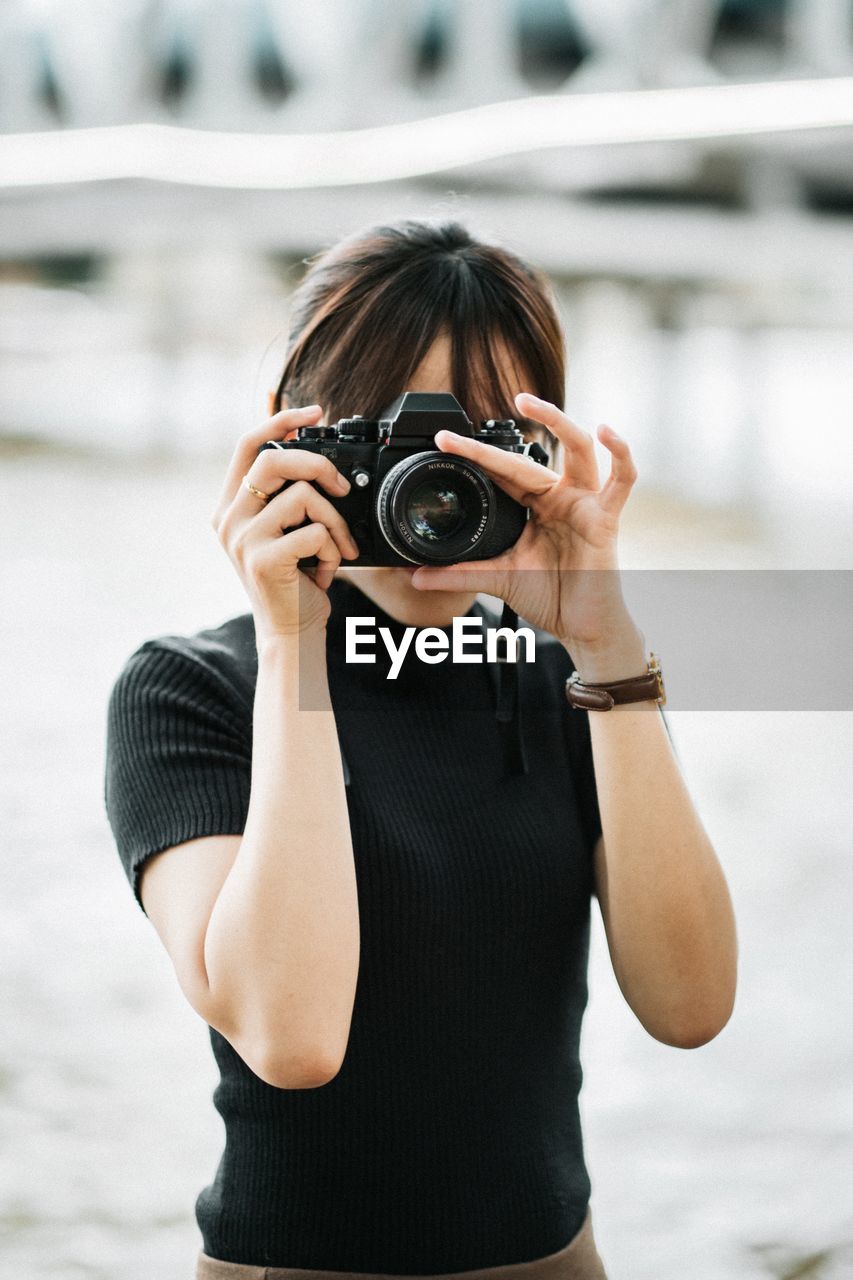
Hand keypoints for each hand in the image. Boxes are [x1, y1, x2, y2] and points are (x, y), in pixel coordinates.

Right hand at [210, 404, 359, 645]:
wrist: (291, 632)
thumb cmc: (295, 581)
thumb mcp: (286, 531)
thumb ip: (288, 496)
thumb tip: (315, 454)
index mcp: (230, 506)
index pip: (246, 445)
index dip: (279, 420)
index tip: (313, 411)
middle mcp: (228, 520)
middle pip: (274, 460)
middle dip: (318, 466)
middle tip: (342, 488)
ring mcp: (242, 540)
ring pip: (303, 496)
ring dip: (335, 522)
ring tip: (337, 548)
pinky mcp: (262, 560)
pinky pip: (315, 532)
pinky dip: (334, 549)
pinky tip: (326, 570)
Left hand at [411, 392, 645, 675]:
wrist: (582, 627)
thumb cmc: (551, 597)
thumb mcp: (497, 579)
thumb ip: (459, 574)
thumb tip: (415, 576)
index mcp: (535, 505)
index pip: (501, 471)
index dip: (473, 456)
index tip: (441, 442)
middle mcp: (560, 497)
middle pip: (528, 457)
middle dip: (491, 444)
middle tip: (456, 431)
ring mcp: (585, 503)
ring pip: (578, 449)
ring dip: (556, 420)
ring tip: (528, 402)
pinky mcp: (606, 518)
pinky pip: (622, 480)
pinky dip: (620, 454)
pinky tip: (607, 431)